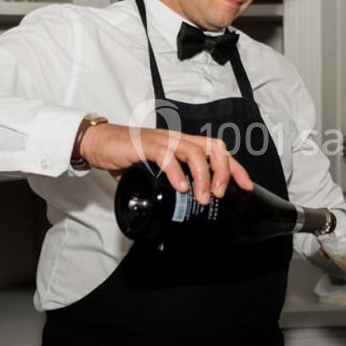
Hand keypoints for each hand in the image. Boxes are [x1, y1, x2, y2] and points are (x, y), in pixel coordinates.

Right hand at [78, 123, 252, 204]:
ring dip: (204, 176)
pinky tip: (180, 187)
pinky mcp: (146, 145)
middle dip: (225, 171)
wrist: (98, 144)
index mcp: (183, 145)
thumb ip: (168, 183)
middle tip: (221, 194)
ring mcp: (163, 140)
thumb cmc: (126, 156)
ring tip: (203, 197)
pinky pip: (166, 155)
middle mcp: (177, 139)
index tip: (246, 186)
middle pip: (213, 147)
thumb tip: (179, 206)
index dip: (235, 167)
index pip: (217, 151)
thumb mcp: (154, 172)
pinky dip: (176, 172)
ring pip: (195, 152)